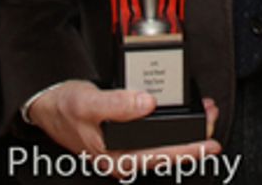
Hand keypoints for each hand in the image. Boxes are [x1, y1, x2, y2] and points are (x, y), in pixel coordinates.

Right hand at [26, 81, 219, 167]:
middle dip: (194, 139)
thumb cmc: (64, 108)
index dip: (187, 150)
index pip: (160, 158)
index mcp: (115, 158)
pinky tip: (183, 114)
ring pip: (163, 145)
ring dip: (186, 131)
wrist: (49, 105)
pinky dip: (172, 124)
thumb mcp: (88, 104)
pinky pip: (156, 135)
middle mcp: (123, 157)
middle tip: (213, 121)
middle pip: (166, 153)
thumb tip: (146, 103)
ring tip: (205, 115)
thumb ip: (117, 105)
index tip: (208, 143)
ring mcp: (125, 148)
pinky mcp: (127, 136)